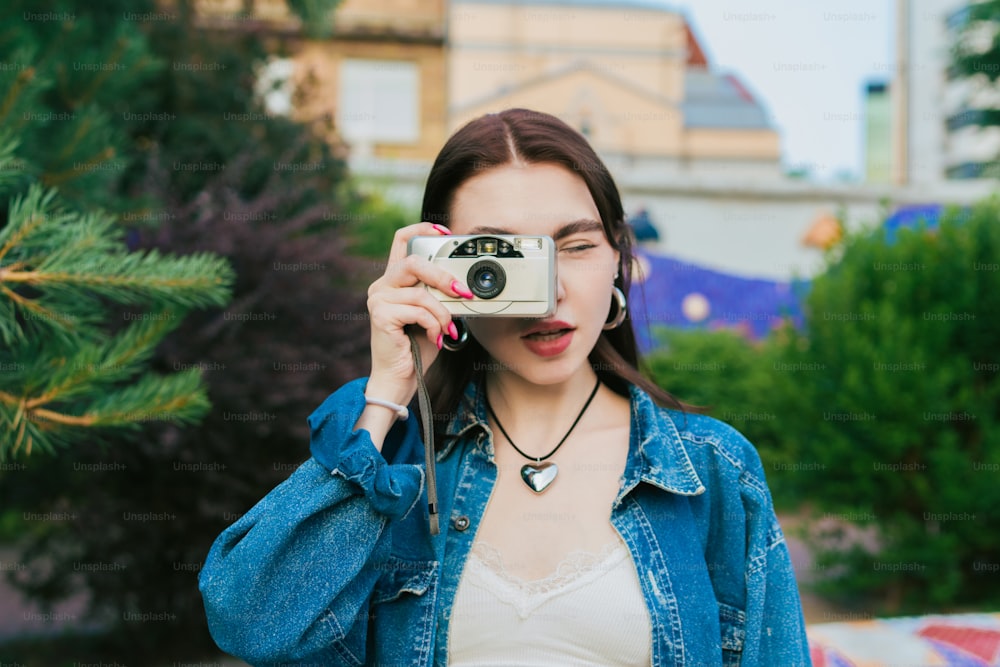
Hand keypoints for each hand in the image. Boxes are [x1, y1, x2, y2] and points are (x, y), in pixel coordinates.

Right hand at [365, 222, 472, 406]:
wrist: (400, 377)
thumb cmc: (417, 345)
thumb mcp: (432, 313)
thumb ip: (439, 294)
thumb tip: (463, 283)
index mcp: (394, 279)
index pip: (402, 239)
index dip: (423, 229)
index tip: (446, 233)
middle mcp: (382, 285)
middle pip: (414, 262)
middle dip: (443, 276)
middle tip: (463, 292)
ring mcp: (378, 299)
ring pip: (421, 292)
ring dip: (442, 313)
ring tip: (447, 329)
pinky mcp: (380, 315)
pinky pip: (418, 311)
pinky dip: (434, 324)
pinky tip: (437, 337)